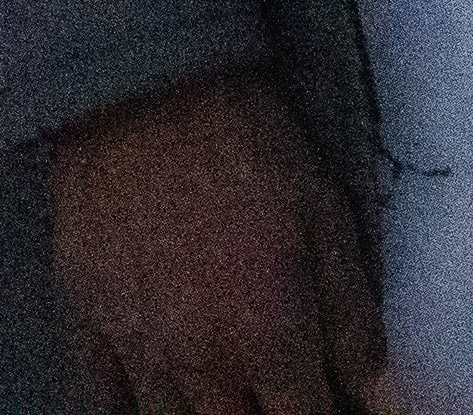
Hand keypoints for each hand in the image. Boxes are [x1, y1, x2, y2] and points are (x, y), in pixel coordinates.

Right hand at [41, 64, 393, 414]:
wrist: (145, 89)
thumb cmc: (250, 149)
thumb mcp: (327, 222)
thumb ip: (354, 322)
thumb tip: (385, 400)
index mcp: (270, 344)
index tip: (329, 400)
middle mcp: (202, 364)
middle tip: (275, 390)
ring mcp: (136, 347)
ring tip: (227, 389)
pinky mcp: (86, 318)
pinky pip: (108, 397)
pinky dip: (137, 406)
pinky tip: (163, 390)